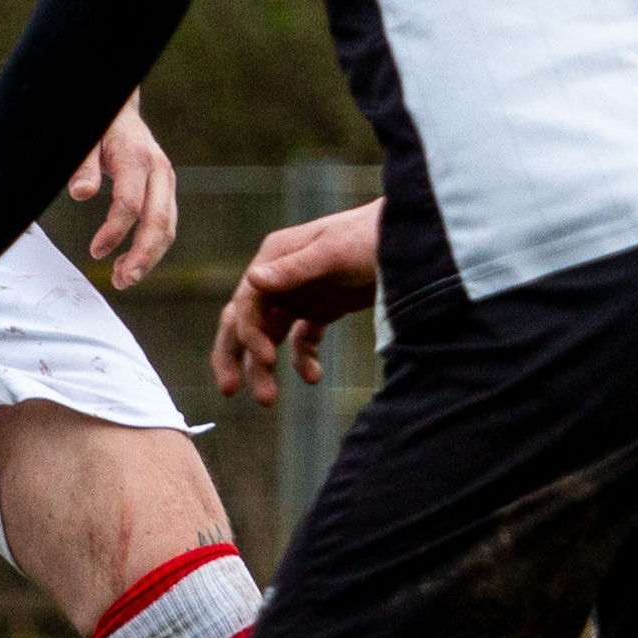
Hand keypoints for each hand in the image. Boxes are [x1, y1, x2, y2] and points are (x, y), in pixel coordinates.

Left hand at [71, 93, 179, 289]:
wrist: (118, 108)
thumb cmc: (97, 124)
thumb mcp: (84, 138)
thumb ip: (82, 165)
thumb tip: (81, 193)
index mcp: (137, 157)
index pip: (131, 203)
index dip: (114, 231)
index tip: (95, 250)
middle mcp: (159, 170)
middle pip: (160, 221)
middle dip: (143, 255)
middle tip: (122, 280)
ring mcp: (166, 181)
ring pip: (168, 226)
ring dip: (149, 257)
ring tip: (123, 278)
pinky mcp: (164, 190)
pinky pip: (165, 223)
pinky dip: (151, 247)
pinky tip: (128, 262)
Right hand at [211, 198, 381, 405]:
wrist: (409, 238)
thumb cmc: (371, 236)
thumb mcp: (334, 253)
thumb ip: (295, 269)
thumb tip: (252, 279)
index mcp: (275, 256)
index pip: (247, 301)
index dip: (249, 332)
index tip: (266, 359)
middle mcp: (279, 276)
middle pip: (244, 320)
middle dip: (234, 355)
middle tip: (228, 391)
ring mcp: (299, 294)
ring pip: (269, 335)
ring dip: (263, 366)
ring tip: (266, 400)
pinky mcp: (321, 309)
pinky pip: (301, 339)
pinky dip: (301, 360)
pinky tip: (313, 376)